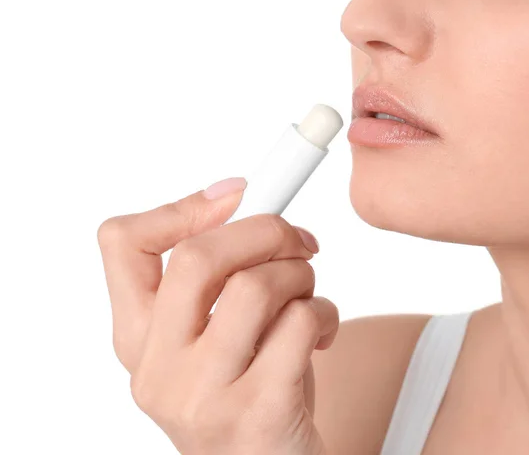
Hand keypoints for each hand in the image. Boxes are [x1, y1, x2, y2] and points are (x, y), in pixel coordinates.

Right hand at [97, 178, 339, 454]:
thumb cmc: (246, 393)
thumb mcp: (211, 336)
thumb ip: (214, 278)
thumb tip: (239, 200)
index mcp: (137, 340)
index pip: (122, 244)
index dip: (181, 208)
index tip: (231, 198)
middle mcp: (158, 369)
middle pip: (197, 258)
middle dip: (263, 231)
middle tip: (295, 239)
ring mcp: (204, 395)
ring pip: (257, 287)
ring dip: (300, 273)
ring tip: (307, 291)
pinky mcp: (259, 412)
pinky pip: (299, 323)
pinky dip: (324, 312)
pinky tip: (321, 331)